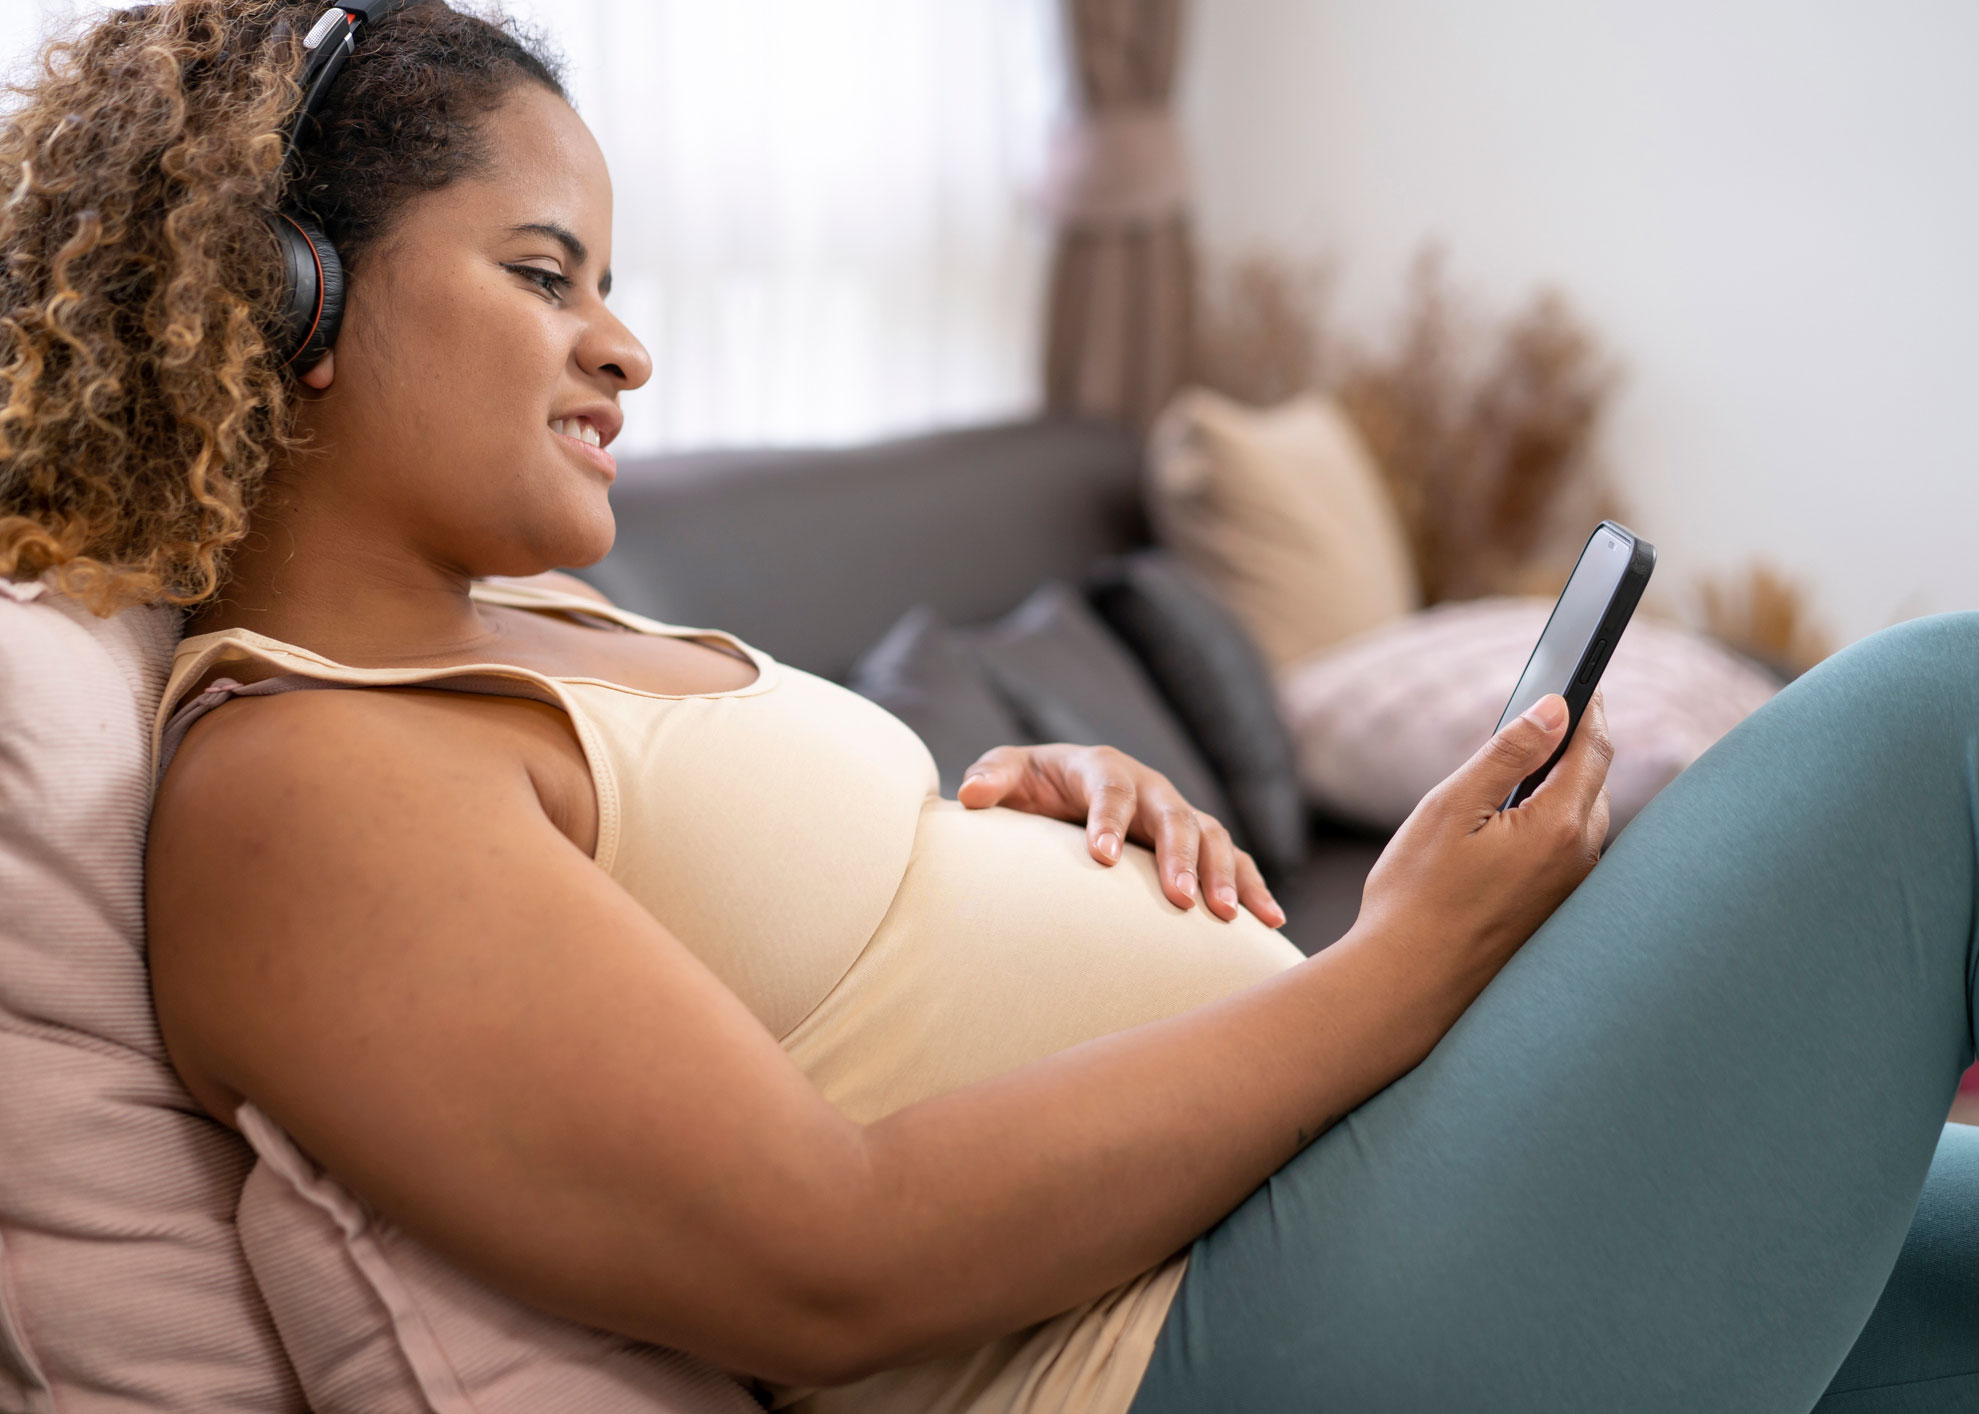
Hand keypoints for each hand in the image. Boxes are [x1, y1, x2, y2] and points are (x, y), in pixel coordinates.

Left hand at [956, 743, 1285, 926]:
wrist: (1064, 787)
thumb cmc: (1034, 784)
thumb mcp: (1009, 773)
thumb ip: (990, 778)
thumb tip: (969, 795)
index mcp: (1102, 767)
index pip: (1109, 789)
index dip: (1108, 820)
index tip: (1103, 857)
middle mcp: (1149, 787)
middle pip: (1174, 816)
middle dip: (1180, 857)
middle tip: (1181, 900)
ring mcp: (1177, 813)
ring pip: (1213, 837)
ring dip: (1222, 875)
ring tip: (1225, 916)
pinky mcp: (1196, 842)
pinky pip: (1235, 860)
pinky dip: (1254, 886)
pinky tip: (1270, 921)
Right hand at [1350, 691, 1612, 994]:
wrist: (1406, 983)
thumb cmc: (1416, 895)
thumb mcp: (1453, 807)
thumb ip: (1508, 753)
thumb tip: (1555, 708)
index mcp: (1558, 826)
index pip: (1593, 748)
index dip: (1588, 707)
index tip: (1583, 676)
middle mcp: (1579, 860)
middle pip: (1594, 782)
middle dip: (1578, 743)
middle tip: (1553, 711)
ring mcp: (1570, 891)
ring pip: (1583, 818)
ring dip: (1566, 784)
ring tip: (1531, 761)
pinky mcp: (1554, 913)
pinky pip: (1569, 850)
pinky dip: (1554, 820)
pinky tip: (1517, 821)